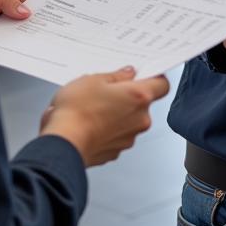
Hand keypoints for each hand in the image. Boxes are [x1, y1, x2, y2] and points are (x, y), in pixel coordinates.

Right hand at [40, 67, 169, 166]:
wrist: (63, 143)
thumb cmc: (76, 111)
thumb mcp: (93, 79)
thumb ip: (116, 76)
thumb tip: (127, 74)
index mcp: (139, 97)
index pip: (162, 84)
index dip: (155, 77)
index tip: (144, 73)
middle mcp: (140, 119)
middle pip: (144, 103)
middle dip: (129, 95)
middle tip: (108, 88)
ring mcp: (129, 138)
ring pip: (130, 120)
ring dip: (118, 113)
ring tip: (93, 106)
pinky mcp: (116, 152)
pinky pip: (117, 135)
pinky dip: (108, 128)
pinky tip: (91, 121)